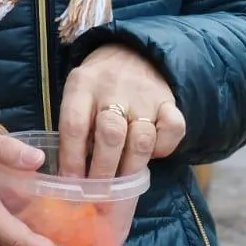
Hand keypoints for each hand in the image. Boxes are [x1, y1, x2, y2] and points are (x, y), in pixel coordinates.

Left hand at [58, 43, 184, 179]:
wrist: (131, 51)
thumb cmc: (97, 84)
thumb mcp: (77, 94)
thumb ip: (76, 126)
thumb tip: (72, 176)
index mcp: (82, 85)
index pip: (75, 125)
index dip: (72, 159)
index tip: (72, 184)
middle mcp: (113, 88)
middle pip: (110, 135)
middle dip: (103, 171)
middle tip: (99, 194)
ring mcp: (144, 95)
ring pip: (141, 139)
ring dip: (131, 167)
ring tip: (123, 185)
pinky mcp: (168, 101)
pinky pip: (173, 130)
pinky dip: (164, 148)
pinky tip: (152, 154)